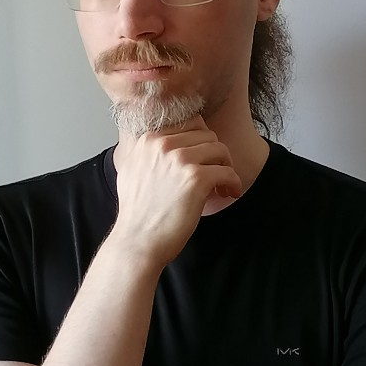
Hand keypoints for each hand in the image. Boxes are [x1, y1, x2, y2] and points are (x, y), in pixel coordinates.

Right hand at [109, 117, 242, 269]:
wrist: (137, 241)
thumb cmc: (137, 212)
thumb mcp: (133, 169)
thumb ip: (150, 151)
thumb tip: (172, 140)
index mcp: (149, 139)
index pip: (190, 124)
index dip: (201, 142)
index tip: (204, 160)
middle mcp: (163, 144)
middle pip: (207, 135)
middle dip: (215, 154)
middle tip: (216, 174)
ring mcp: (180, 160)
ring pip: (220, 150)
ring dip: (226, 167)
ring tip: (222, 185)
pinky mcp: (196, 179)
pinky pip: (227, 172)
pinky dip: (233, 182)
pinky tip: (228, 193)